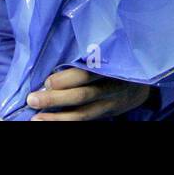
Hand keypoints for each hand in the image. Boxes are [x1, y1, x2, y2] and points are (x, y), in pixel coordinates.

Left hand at [24, 68, 152, 120]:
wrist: (141, 84)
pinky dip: (67, 122)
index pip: (88, 74)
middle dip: (56, 99)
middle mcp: (111, 87)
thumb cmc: (116, 61)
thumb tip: (54, 62)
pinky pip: (86, 120)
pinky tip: (51, 121)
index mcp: (110, 66)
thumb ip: (89, 56)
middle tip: (32, 100)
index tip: (47, 81)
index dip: (67, 79)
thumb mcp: (109, 53)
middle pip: (82, 96)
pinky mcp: (107, 114)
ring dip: (58, 118)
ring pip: (83, 114)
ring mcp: (110, 104)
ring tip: (36, 119)